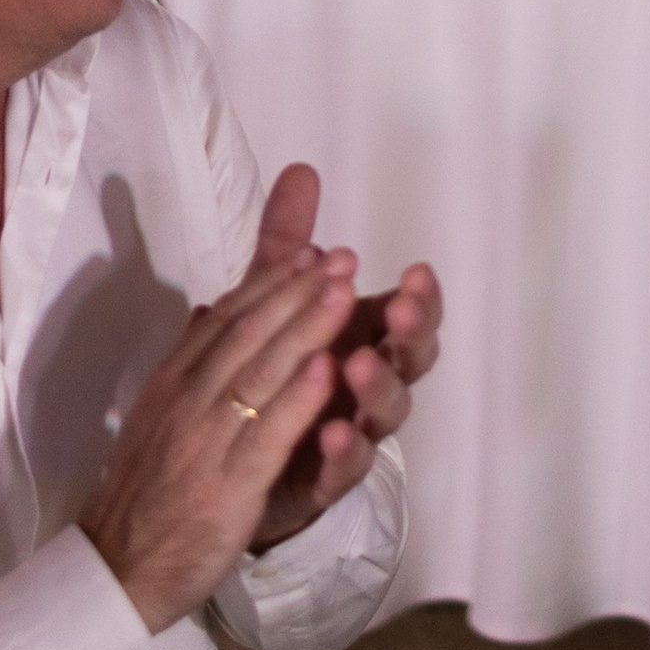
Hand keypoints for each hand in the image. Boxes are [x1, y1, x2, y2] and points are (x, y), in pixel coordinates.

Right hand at [82, 237, 363, 630]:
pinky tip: (327, 369)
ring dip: (305, 328)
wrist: (117, 567)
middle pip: (248, 334)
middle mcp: (188, 401)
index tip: (312, 250)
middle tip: (344, 257)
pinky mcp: (228, 486)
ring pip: (260, 375)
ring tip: (344, 291)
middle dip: (298, 290)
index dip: (271, 281)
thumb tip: (208, 308)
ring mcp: (207, 441)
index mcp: (173, 381)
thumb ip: (189, 360)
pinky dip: (296, 400)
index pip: (227, 319)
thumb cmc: (147, 490)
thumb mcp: (159, 413)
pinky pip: (266, 436)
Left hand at [243, 162, 441, 548]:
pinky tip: (329, 432)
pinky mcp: (322, 480)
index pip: (410, 316)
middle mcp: (367, 385)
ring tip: (357, 363)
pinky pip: (344, 469)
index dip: (421, 297)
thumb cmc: (275, 371)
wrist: (228, 461)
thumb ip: (288, 243)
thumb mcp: (274, 302)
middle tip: (402, 310)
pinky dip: (343, 450)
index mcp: (366, 339)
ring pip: (384, 413)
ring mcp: (352, 433)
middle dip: (411, 333)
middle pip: (409, 360)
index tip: (416, 271)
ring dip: (377, 386)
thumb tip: (300, 170)